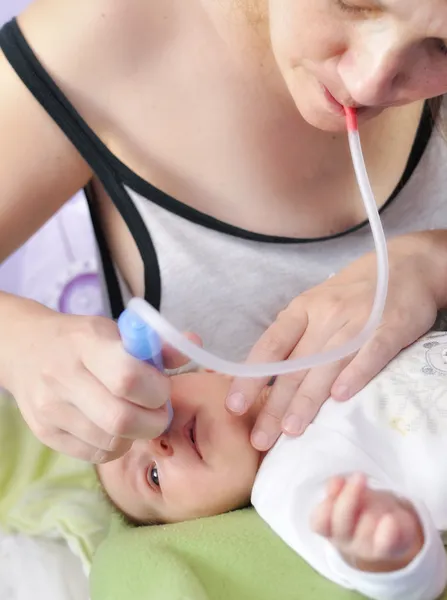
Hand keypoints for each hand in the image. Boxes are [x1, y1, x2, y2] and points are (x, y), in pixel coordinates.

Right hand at [3, 301, 199, 463]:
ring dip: (137, 434)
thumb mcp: (116, 330)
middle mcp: (63, 378)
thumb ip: (156, 343)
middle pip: (121, 419)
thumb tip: (194, 346)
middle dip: (154, 420)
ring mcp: (51, 410)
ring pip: (111, 441)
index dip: (156, 390)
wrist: (25, 350)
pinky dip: (117, 445)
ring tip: (136, 415)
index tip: (162, 387)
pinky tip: (116, 427)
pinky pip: (96, 454)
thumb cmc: (81, 339)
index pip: (127, 377)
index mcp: (86, 344)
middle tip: (158, 410)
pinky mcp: (46, 434)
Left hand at [226, 231, 445, 450]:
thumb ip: (294, 334)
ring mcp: (357, 321)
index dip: (250, 377)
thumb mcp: (316, 304)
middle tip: (259, 439)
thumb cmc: (352, 292)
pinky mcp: (389, 328)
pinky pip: (368, 354)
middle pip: (294, 366)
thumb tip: (265, 373)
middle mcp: (325, 315)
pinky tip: (340, 399)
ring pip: (326, 365)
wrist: (406, 266)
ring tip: (290, 430)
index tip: (234, 406)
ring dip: (307, 400)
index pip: (270, 346)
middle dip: (274, 405)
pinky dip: (354, 375)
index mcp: (302, 309)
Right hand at [310, 473, 423, 571]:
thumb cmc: (362, 504)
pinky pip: (386, 545)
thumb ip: (337, 488)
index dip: (324, 507)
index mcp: (330, 527)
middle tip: (359, 476)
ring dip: (373, 507)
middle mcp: (346, 541)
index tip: (337, 483)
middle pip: (341, 523)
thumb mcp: (348, 492)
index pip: (320, 523)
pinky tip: (390, 520)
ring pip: (365, 529)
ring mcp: (367, 548)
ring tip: (379, 496)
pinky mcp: (390, 550)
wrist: (391, 523)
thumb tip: (336, 482)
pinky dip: (388, 533)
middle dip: (350, 497)